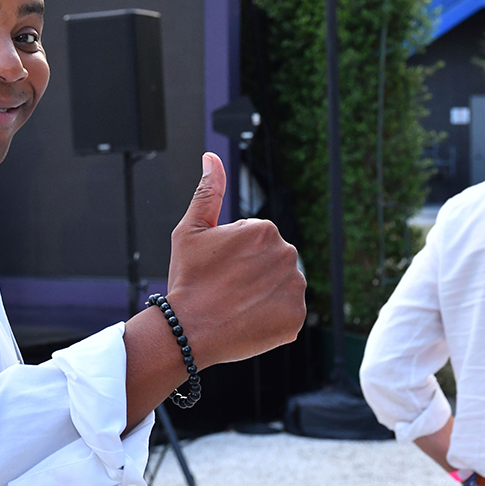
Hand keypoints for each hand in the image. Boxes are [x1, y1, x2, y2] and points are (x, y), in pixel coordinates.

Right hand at [166, 152, 305, 367]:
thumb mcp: (189, 230)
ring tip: (235, 304)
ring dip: (262, 292)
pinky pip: (286, 311)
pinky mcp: (297, 317)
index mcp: (263, 229)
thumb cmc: (187, 278)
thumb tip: (211, 157)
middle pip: (270, 260)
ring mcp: (295, 287)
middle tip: (224, 287)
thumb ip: (207, 192)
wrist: (189, 328)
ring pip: (279, 285)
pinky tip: (247, 318)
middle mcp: (287, 254)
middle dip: (250, 271)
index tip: (216, 268)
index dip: (231, 254)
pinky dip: (270, 316)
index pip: (253, 238)